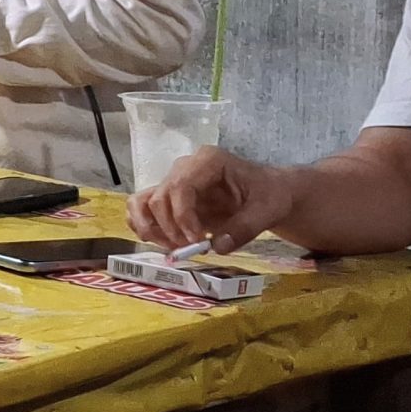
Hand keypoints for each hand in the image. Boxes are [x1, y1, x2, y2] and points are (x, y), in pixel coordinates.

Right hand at [126, 145, 294, 254]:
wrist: (267, 194)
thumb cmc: (269, 196)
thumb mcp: (268, 211)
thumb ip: (245, 228)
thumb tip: (218, 247)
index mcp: (208, 161)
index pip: (180, 185)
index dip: (182, 216)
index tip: (197, 241)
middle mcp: (184, 168)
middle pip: (159, 197)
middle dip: (170, 228)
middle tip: (190, 250)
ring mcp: (173, 182)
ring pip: (142, 202)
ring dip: (151, 229)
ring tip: (174, 248)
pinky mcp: (169, 199)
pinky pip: (141, 209)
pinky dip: (144, 228)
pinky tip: (164, 243)